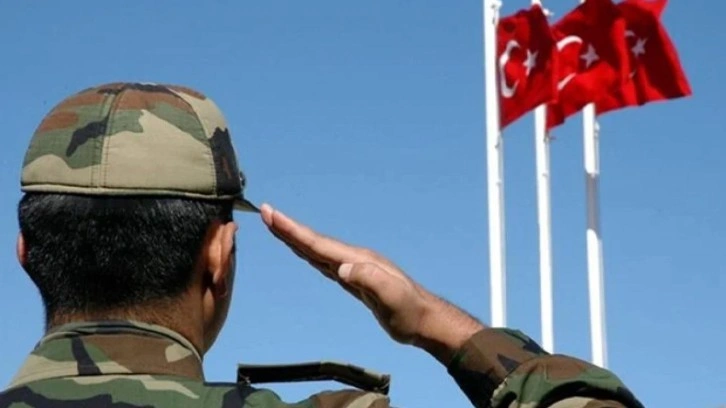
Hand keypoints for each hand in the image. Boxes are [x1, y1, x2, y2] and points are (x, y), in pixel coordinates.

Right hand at [260, 204, 483, 361]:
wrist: (425, 320)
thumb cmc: (410, 311)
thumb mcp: (391, 296)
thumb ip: (369, 280)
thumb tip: (342, 268)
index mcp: (358, 260)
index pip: (318, 243)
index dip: (293, 230)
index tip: (272, 214)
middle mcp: (354, 259)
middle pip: (314, 241)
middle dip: (288, 227)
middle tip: (266, 211)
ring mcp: (355, 268)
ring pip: (318, 250)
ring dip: (296, 238)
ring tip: (278, 226)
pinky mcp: (356, 280)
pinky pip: (325, 263)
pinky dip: (310, 254)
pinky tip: (306, 252)